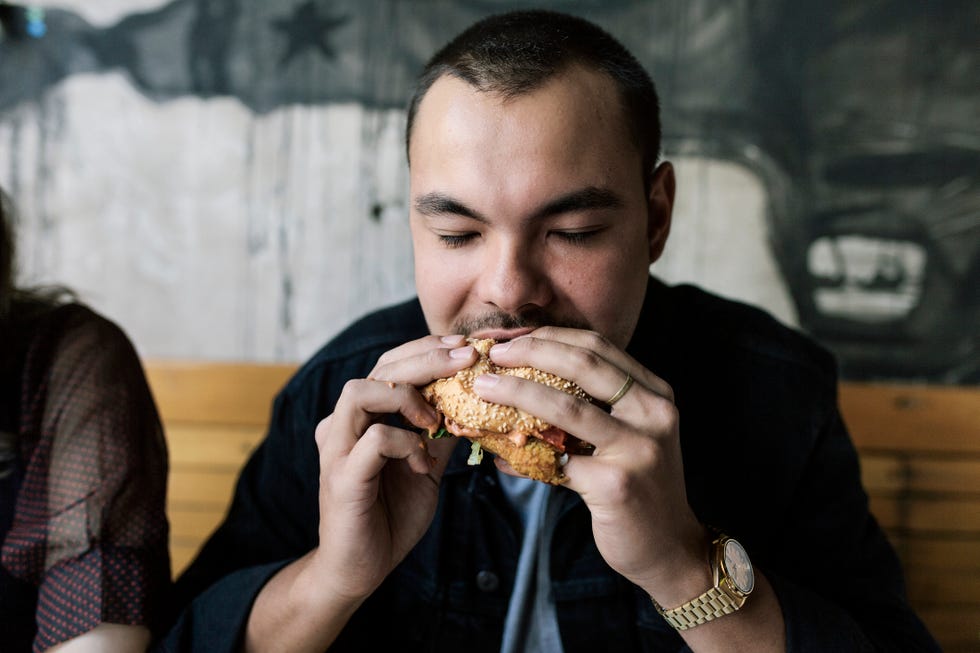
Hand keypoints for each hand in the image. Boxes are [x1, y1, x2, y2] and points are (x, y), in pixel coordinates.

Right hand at [310, 335, 476, 602]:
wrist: (360, 568)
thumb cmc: (390, 515)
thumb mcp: (426, 465)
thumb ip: (440, 433)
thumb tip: (476, 401)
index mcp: (362, 416)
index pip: (391, 364)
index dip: (428, 350)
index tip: (466, 348)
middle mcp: (343, 424)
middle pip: (379, 368)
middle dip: (427, 359)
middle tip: (466, 359)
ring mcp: (337, 448)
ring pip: (360, 391)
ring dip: (406, 396)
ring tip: (434, 419)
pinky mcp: (341, 476)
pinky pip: (373, 440)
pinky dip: (405, 443)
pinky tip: (421, 463)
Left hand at [474, 328, 709, 603]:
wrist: (669, 547)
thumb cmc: (639, 486)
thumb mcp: (628, 435)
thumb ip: (591, 407)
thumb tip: (522, 383)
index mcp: (655, 393)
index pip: (599, 346)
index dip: (551, 336)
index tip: (514, 338)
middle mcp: (653, 413)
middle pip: (584, 363)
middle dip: (532, 351)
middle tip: (494, 353)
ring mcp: (638, 448)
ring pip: (566, 407)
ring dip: (517, 392)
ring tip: (483, 387)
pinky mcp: (617, 484)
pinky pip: (556, 462)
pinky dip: (521, 455)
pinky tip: (497, 454)